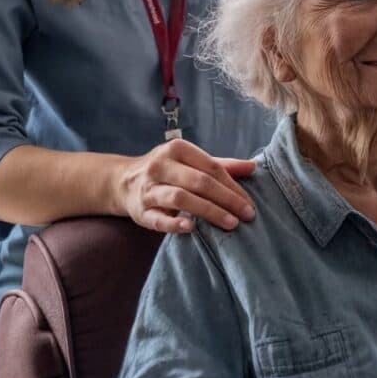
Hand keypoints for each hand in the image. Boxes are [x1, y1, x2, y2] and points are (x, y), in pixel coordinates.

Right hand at [120, 138, 256, 233]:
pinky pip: (158, 218)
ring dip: (208, 211)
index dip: (233, 185)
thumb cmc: (167, 171)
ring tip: (230, 223)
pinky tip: (192, 228)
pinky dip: (175, 223)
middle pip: (199, 182)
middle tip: (247, 215)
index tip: (249, 203)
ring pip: (181, 198)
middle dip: (226, 199)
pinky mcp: (140, 210)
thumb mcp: (191, 161)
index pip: (211, 167)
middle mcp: (161, 165)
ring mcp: (149, 188)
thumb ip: (221, 164)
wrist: (123, 182)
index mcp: (177, 149)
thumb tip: (253, 166)